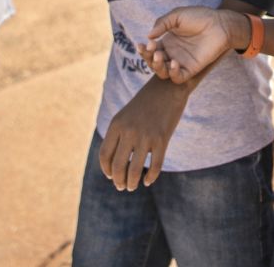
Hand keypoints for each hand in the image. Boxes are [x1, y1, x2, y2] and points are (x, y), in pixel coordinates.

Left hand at [99, 76, 191, 190]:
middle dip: (118, 181)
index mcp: (117, 124)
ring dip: (131, 183)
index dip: (106, 170)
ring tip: (132, 186)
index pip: (105, 155)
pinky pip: (154, 166)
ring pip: (134, 170)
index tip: (110, 176)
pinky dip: (150, 177)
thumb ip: (118, 137)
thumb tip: (112, 167)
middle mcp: (129, 131)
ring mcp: (146, 136)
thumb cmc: (145, 103)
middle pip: (118, 166)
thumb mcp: (126, 116)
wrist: (168, 86)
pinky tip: (148, 180)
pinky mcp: (162, 139)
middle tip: (122, 186)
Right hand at [137, 6, 249, 83]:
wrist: (219, 23)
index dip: (145, 49)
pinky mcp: (191, 69)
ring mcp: (181, 62)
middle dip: (148, 58)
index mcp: (167, 41)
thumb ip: (162, 23)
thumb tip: (148, 36)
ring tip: (159, 55)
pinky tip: (173, 62)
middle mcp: (172, 53)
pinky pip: (178, 77)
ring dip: (157, 66)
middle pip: (154, 62)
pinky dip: (173, 73)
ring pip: (163, 72)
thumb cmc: (199, 17)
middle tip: (151, 50)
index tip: (143, 44)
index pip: (151, 50)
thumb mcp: (177, 16)